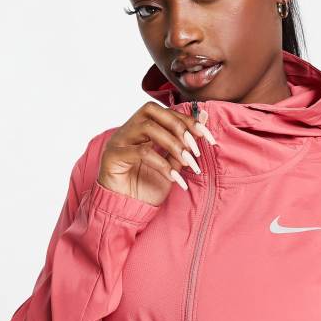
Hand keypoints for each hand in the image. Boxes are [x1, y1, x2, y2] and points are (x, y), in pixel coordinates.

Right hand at [97, 101, 215, 205]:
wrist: (127, 210)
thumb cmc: (148, 188)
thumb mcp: (173, 165)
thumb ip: (184, 144)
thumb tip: (204, 119)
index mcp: (142, 129)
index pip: (165, 112)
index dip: (188, 121)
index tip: (207, 137)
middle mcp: (129, 130)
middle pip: (152, 110)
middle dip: (179, 126)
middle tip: (194, 148)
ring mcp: (119, 141)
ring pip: (147, 127)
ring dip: (173, 144)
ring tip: (187, 162)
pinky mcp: (112, 156)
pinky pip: (141, 152)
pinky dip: (162, 163)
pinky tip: (173, 177)